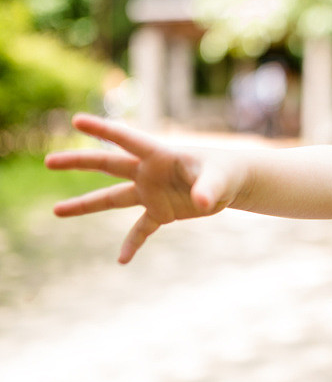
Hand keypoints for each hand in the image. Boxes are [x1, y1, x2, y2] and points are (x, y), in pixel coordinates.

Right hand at [46, 114, 243, 263]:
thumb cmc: (226, 173)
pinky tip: (122, 260)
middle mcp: (149, 172)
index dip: (103, 130)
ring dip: (85, 205)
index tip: (77, 121)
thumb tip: (201, 202)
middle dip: (79, 162)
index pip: (127, 140)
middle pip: (108, 165)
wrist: (232, 183)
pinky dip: (132, 244)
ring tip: (56, 211)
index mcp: (161, 155)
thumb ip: (208, 188)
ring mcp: (151, 192)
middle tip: (49, 161)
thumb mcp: (219, 179)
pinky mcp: (160, 212)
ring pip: (112, 198)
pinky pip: (140, 230)